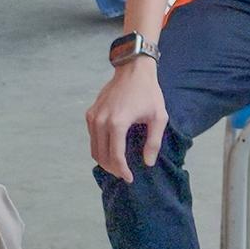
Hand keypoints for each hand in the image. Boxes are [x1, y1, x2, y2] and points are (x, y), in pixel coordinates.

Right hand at [85, 57, 166, 180]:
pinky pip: (92, 137)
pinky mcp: (90, 114)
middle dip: (112, 169)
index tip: (130, 178)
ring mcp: (93, 117)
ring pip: (94, 148)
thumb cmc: (148, 92)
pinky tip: (112, 149)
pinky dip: (100, 147)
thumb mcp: (159, 117)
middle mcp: (100, 121)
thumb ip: (153, 142)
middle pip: (101, 156)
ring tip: (118, 165)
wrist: (133, 70)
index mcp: (117, 123)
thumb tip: (148, 163)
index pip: (115, 157)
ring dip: (104, 160)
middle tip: (124, 174)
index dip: (122, 171)